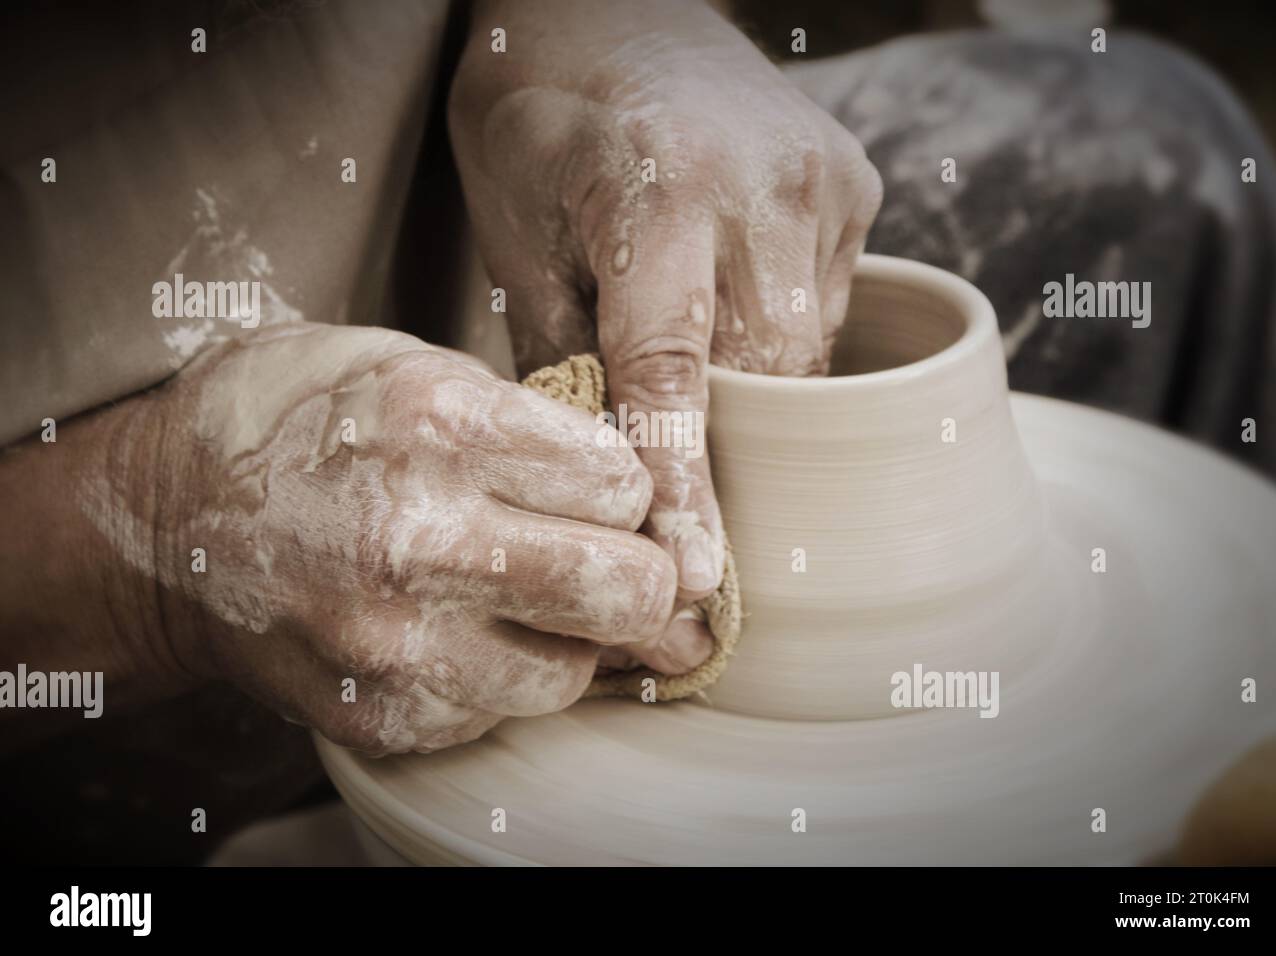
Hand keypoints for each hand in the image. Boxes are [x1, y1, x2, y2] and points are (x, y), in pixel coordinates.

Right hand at [82, 324, 678, 753]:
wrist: (168, 524)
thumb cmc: (304, 425)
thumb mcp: (414, 365)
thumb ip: (538, 426)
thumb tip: (653, 505)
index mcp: (438, 426)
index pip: (624, 486)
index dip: (620, 489)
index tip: (587, 489)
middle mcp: (419, 541)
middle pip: (626, 592)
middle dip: (633, 575)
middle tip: (597, 557)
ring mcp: (396, 642)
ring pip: (574, 671)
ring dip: (565, 637)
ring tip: (513, 595)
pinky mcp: (381, 715)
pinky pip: (499, 711)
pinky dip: (496, 673)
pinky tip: (453, 627)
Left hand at [449, 0, 880, 633]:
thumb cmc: (537, 113)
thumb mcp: (515, 234)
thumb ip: (561, 353)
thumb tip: (603, 473)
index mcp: (658, 194)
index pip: (675, 377)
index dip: (684, 485)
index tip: (697, 578)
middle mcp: (763, 186)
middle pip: (766, 377)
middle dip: (726, 440)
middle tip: (680, 491)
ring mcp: (822, 180)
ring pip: (806, 349)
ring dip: (754, 386)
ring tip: (693, 363)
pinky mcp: (853, 180)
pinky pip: (825, 302)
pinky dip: (778, 330)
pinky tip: (729, 297)